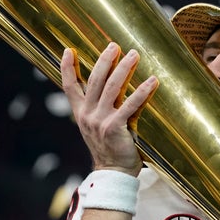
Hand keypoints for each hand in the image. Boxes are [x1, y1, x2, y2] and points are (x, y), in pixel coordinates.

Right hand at [61, 42, 157, 175]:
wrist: (113, 173)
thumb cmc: (110, 149)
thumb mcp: (98, 127)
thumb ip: (101, 109)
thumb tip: (114, 87)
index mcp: (81, 114)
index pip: (70, 87)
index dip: (67, 68)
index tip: (67, 50)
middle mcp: (88, 115)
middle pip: (94, 80)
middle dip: (105, 60)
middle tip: (115, 45)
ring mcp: (100, 121)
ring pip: (111, 88)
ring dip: (123, 68)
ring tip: (134, 54)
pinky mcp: (115, 128)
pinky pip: (130, 105)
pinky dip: (142, 91)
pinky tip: (152, 81)